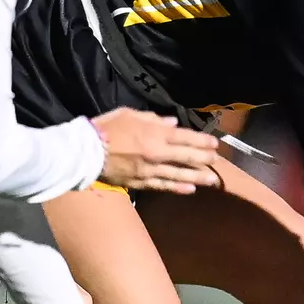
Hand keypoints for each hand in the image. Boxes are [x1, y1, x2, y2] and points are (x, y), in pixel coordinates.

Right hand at [92, 108, 221, 192]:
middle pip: (187, 157)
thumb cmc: (106, 128)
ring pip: (178, 174)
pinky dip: (177, 188)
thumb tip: (172, 123)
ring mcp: (150, 170)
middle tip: (218, 161)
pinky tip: (190, 190)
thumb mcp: (129, 114)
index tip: (215, 144)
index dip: (202, 141)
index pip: (185, 137)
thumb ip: (154, 119)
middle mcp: (157, 153)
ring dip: (197, 177)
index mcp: (155, 134)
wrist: (86, 152)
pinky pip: (163, 186)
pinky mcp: (140, 182)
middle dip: (204, 159)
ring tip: (212, 180)